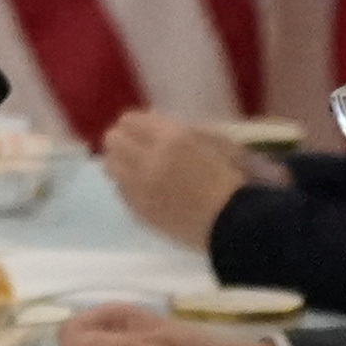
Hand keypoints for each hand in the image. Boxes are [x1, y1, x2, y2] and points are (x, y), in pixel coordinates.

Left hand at [96, 109, 271, 254]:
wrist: (236, 225)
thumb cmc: (233, 179)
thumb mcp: (216, 142)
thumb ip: (184, 130)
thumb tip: (154, 121)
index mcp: (171, 138)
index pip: (129, 120)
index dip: (136, 124)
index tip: (145, 130)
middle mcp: (148, 160)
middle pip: (112, 139)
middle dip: (123, 140)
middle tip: (137, 147)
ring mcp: (140, 188)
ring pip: (110, 165)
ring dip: (121, 163)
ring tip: (137, 168)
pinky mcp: (138, 211)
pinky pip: (120, 190)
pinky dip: (128, 186)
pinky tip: (146, 189)